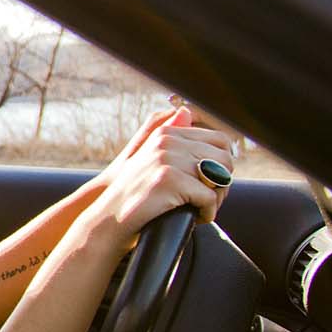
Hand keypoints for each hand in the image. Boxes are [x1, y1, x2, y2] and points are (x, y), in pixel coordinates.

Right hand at [81, 105, 240, 250]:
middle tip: (208, 201)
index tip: (211, 183)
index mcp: (165, 133)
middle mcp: (166, 141)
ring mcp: (166, 159)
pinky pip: (209, 197)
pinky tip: (197, 218)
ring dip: (217, 199)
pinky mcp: (168, 180)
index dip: (222, 165)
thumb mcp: (146, 159)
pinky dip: (208, 213)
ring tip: (202, 209)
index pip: (220, 140)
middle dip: (223, 183)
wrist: (106, 221)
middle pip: (224, 159)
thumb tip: (187, 111)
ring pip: (220, 178)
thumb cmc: (130, 195)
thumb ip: (167, 134)